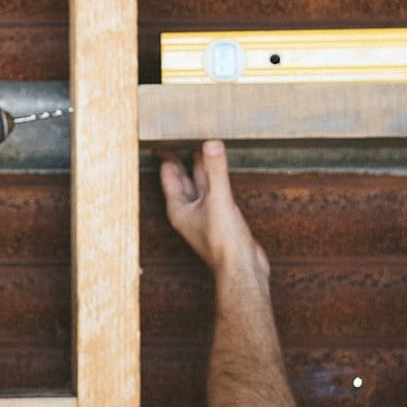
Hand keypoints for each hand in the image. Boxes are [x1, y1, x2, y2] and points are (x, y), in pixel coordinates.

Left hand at [158, 141, 269, 287]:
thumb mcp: (219, 200)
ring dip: (201, 167)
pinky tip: (220, 170)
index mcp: (178, 208)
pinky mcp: (220, 218)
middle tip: (182, 136)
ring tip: (202, 145)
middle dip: (183, 158)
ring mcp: (204, 214)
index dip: (168, 155)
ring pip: (199, 184)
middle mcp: (188, 210)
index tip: (164, 137)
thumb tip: (211, 143)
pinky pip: (214, 191)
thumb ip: (216, 171)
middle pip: (182, 178)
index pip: (169, 174)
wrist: (242, 270)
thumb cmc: (224, 243)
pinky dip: (216, 178)